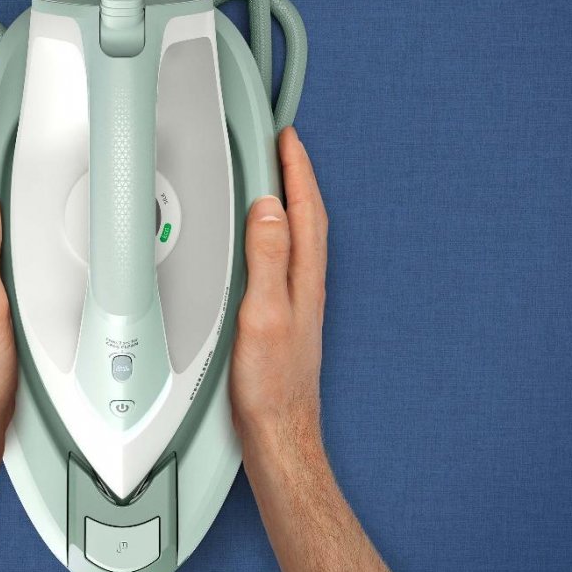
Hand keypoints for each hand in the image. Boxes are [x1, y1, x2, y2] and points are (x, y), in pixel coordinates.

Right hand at [231, 126, 328, 453]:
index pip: (305, 209)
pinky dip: (278, 235)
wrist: (279, 433)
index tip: (288, 137)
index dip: (297, 169)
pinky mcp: (285, 317)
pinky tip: (264, 242)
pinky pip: (286, 260)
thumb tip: (269, 208)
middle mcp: (306, 285)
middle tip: (284, 147)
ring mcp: (298, 301)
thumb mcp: (264, 313)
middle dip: (297, 176)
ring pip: (298, 238)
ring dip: (290, 203)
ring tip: (276, 180)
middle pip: (307, 217)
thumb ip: (268, 258)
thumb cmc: (272, 384)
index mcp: (304, 277)